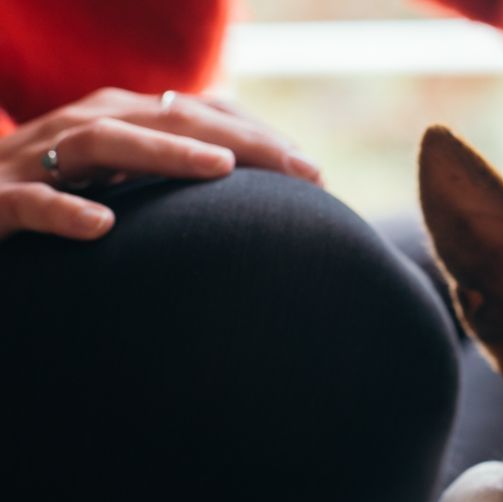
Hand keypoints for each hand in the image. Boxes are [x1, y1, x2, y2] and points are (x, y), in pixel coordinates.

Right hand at [0, 87, 321, 240]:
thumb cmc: (49, 201)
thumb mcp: (117, 185)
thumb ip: (170, 176)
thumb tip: (247, 185)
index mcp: (116, 123)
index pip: (196, 115)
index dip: (256, 136)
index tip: (314, 172)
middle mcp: (80, 129)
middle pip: (164, 117)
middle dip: (237, 140)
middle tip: (298, 171)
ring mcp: (35, 163)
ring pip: (101, 141)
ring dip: (162, 152)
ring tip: (221, 170)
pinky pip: (29, 203)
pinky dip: (64, 209)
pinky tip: (103, 225)